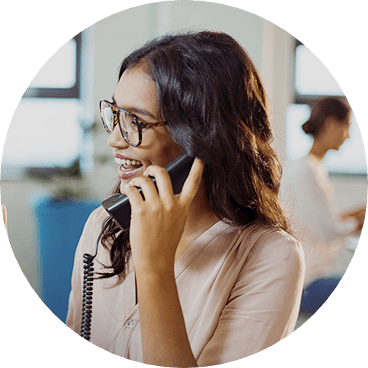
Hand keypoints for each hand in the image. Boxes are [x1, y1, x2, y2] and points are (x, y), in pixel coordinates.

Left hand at [123, 158, 203, 274]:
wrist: (156, 262)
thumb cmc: (165, 244)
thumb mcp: (177, 223)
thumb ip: (174, 207)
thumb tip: (159, 192)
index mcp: (182, 207)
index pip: (193, 183)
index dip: (197, 168)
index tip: (199, 156)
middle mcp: (171, 204)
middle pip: (163, 174)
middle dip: (153, 169)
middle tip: (148, 174)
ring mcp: (156, 207)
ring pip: (146, 180)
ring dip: (138, 180)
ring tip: (134, 185)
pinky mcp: (140, 211)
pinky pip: (132, 191)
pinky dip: (128, 189)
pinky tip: (128, 192)